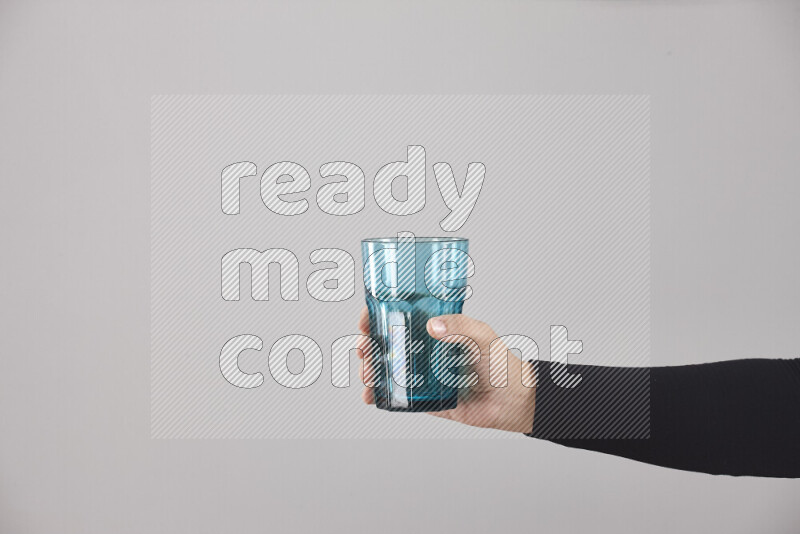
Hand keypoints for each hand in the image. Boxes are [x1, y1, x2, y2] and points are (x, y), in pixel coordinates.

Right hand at [356, 307, 536, 432]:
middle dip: (368, 345)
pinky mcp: (425, 399)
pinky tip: (371, 395)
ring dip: (370, 370)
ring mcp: (423, 375)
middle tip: (364, 349)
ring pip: (387, 370)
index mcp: (436, 330)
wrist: (513, 400)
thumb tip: (434, 326)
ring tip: (368, 374)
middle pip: (386, 344)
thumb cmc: (502, 363)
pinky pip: (397, 396)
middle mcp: (425, 351)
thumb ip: (462, 327)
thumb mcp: (483, 336)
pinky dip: (380, 395)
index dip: (378, 317)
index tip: (366, 320)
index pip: (400, 318)